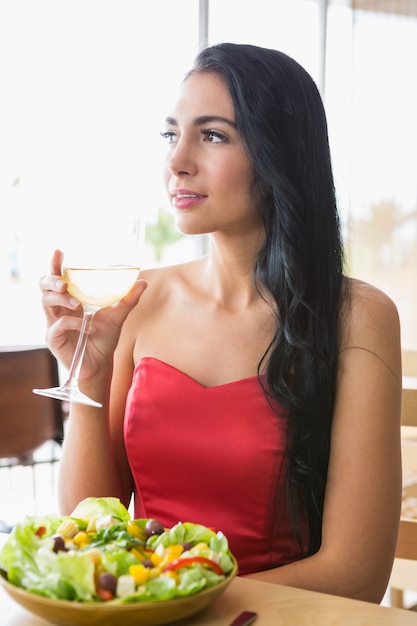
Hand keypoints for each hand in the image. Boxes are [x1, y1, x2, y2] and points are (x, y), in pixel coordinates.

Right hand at [39, 249, 146, 377]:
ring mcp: (53, 323)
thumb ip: (128, 299)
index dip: (55, 265)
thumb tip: (142, 281)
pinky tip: (88, 328)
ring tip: (79, 304)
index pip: (57, 278)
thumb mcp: (118, 316)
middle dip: (51, 280)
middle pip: (44, 287)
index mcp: (70, 299)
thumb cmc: (105, 338)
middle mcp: (58, 309)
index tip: (59, 252)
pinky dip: (73, 324)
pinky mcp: (53, 338)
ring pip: (46, 302)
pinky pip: (57, 325)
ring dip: (62, 299)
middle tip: (64, 283)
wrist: (101, 364)